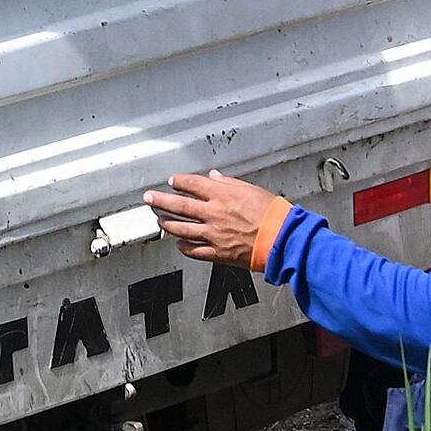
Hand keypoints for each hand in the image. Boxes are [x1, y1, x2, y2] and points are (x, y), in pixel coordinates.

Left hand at [145, 170, 287, 267]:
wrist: (282, 240)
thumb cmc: (272, 214)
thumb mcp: (252, 189)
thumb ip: (229, 183)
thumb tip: (214, 177)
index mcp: (222, 195)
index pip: (192, 185)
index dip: (180, 182)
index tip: (172, 181)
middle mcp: (213, 213)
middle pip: (179, 206)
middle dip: (160, 201)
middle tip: (148, 198)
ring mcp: (213, 234)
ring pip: (182, 229)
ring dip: (167, 224)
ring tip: (159, 220)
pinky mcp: (218, 253)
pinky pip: (195, 251)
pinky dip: (184, 248)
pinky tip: (178, 245)